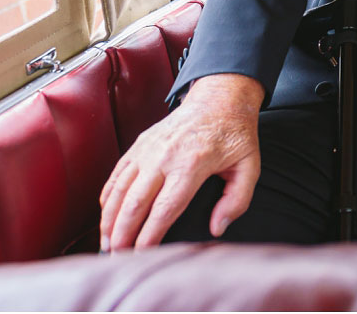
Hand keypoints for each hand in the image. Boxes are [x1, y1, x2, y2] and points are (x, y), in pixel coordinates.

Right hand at [99, 73, 263, 250]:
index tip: (142, 255)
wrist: (219, 97)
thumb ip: (237, 200)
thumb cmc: (235, 134)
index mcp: (192, 164)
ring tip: (107, 245)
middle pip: (136, 203)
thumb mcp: (249, 166)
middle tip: (118, 259)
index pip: (165, 208)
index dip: (150, 235)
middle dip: (123, 235)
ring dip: (110, 220)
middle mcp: (164, 156)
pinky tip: (107, 217)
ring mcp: (148, 149)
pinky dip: (108, 198)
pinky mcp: (139, 145)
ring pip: (120, 190)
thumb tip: (217, 228)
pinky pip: (117, 175)